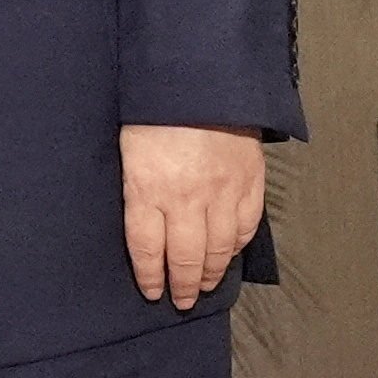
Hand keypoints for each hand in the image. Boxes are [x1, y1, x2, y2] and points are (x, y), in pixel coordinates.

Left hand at [118, 124, 265, 309]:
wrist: (202, 76)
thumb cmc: (154, 107)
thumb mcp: (128, 145)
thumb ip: (136, 185)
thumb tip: (140, 220)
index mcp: (147, 188)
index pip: (146, 248)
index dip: (149, 276)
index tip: (152, 293)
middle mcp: (186, 198)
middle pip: (184, 257)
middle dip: (182, 285)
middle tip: (181, 301)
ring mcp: (222, 192)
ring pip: (218, 249)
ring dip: (211, 273)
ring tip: (204, 287)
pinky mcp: (249, 182)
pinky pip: (245, 226)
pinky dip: (237, 246)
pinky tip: (230, 254)